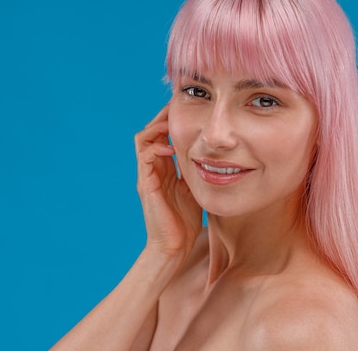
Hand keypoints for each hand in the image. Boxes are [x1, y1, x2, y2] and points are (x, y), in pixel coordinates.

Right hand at [134, 104, 201, 259]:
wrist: (174, 247)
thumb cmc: (185, 222)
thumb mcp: (195, 188)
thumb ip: (197, 171)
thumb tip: (215, 156)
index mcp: (165, 168)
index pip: (162, 135)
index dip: (171, 121)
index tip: (188, 111)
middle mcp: (153, 168)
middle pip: (150, 131)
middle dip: (163, 117)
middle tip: (179, 109)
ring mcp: (147, 175)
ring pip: (142, 138)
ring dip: (157, 127)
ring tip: (173, 124)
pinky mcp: (145, 184)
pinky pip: (145, 156)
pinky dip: (156, 146)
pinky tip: (172, 147)